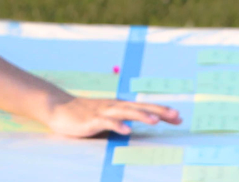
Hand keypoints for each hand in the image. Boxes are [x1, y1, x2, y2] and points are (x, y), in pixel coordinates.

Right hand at [43, 96, 181, 137]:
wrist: (59, 108)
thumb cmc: (84, 115)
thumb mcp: (106, 119)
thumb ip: (120, 122)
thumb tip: (135, 130)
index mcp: (120, 107)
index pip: (145, 108)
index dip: (162, 111)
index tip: (179, 117)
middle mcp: (115, 106)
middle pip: (140, 107)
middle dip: (159, 111)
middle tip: (176, 116)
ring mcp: (103, 112)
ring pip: (126, 112)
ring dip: (141, 116)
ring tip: (155, 121)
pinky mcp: (92, 120)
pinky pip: (106, 123)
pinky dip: (117, 125)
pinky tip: (126, 131)